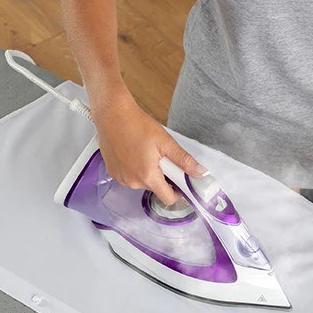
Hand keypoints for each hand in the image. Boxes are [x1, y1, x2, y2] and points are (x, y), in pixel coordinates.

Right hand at [93, 92, 207, 204]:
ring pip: (142, 182)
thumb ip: (184, 160)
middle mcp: (132, 182)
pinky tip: (133, 153)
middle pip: (155, 188)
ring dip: (148, 172)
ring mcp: (121, 178)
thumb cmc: (137, 124)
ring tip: (145, 152)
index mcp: (147, 176)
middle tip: (160, 156)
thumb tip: (200, 173)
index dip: (178, 192)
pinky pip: (130, 177)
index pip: (168, 198)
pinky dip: (135, 169)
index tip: (180, 182)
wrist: (112, 114)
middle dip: (162, 176)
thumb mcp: (166, 142)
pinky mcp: (113, 173)